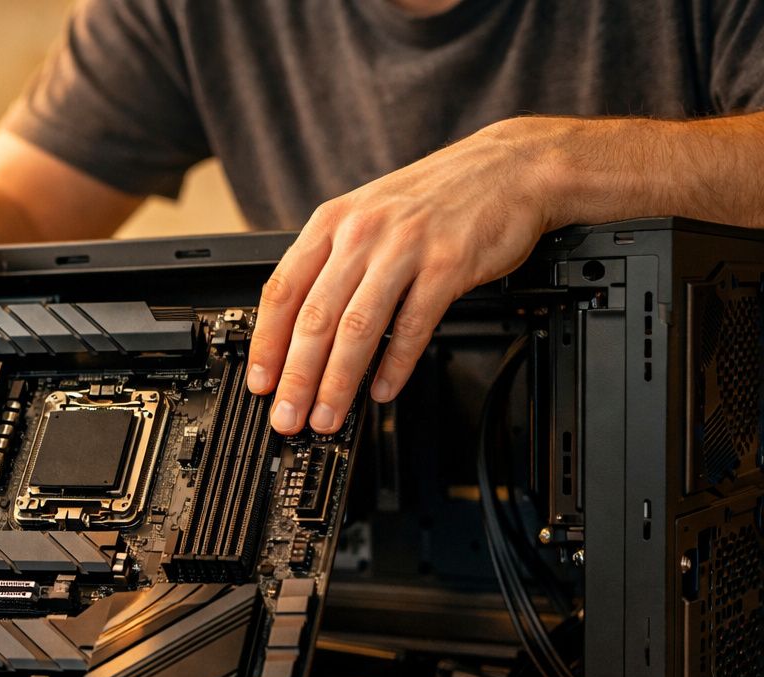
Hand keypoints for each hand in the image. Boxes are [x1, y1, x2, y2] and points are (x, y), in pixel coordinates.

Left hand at [247, 117, 563, 433]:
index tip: (259, 383)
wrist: (510, 167)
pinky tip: (382, 391)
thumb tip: (299, 328)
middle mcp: (362, 233)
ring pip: (358, 327)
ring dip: (338, 381)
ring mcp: (405, 248)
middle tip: (288, 416)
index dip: (266, 343)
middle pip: (316, 318)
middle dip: (297, 377)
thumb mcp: (367, 214)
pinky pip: (413, 326)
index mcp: (332, 223)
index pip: (282, 290)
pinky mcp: (448, 264)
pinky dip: (394, 365)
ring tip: (328, 415)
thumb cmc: (434, 197)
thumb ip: (332, 263)